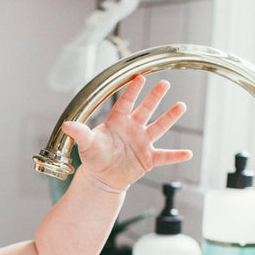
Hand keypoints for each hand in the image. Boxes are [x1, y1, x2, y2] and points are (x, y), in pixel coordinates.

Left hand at [60, 75, 190, 191]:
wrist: (102, 177)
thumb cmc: (94, 157)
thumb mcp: (86, 144)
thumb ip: (80, 132)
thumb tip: (66, 124)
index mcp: (117, 121)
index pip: (126, 102)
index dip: (132, 91)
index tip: (140, 77)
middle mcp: (133, 128)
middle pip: (146, 109)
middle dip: (155, 96)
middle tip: (164, 83)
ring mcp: (143, 142)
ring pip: (159, 127)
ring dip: (170, 117)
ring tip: (181, 106)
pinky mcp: (149, 158)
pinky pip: (165, 156)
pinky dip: (176, 156)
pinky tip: (187, 153)